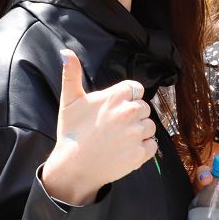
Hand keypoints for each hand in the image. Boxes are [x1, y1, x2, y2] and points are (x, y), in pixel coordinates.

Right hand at [42, 50, 157, 204]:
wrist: (74, 167)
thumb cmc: (72, 132)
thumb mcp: (70, 100)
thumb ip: (71, 74)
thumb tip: (66, 52)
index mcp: (116, 96)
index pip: (136, 90)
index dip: (127, 99)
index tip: (114, 110)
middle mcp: (129, 112)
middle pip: (144, 108)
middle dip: (133, 116)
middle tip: (114, 127)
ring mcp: (136, 133)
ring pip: (150, 126)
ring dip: (140, 132)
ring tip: (120, 139)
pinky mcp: (140, 153)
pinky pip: (152, 145)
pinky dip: (143, 149)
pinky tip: (126, 150)